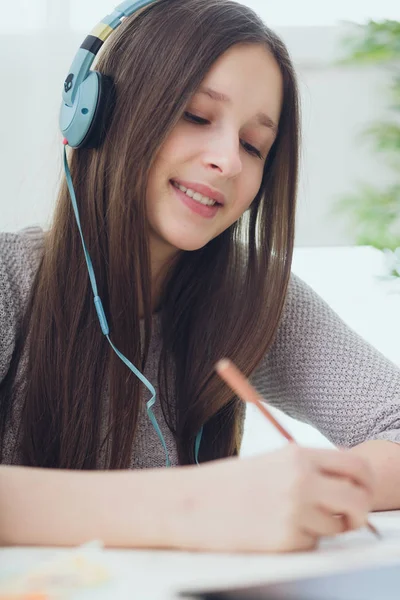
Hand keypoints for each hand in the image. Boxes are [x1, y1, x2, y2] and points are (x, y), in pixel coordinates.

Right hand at [180, 444, 374, 551]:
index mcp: (298, 455)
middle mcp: (302, 480)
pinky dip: (301, 540)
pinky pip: (312, 544)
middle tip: (346, 517)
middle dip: (358, 512)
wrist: (190, 503)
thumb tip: (346, 478)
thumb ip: (309, 466)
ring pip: (338, 526)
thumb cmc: (228, 482)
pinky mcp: (285, 540)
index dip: (365, 482)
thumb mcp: (272, 462)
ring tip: (293, 519)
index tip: (359, 491)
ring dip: (324, 527)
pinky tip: (274, 530)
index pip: (356, 465)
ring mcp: (295, 511)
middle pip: (359, 499)